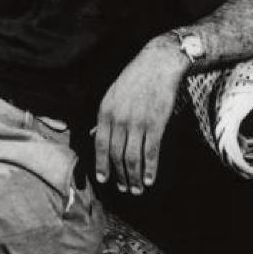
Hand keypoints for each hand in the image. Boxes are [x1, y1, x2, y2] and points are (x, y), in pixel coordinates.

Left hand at [93, 38, 187, 193]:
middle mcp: (118, 118)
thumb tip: (94, 136)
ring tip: (136, 189)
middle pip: (116, 155)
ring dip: (133, 177)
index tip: (103, 179)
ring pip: (132, 158)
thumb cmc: (134, 79)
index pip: (99, 145)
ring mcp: (137, 122)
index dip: (101, 165)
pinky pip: (150, 152)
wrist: (158, 64)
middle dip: (120, 175)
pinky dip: (149, 169)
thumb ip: (105, 117)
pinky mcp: (156, 123)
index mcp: (105, 111)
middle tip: (124, 189)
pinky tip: (149, 180)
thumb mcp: (112, 94)